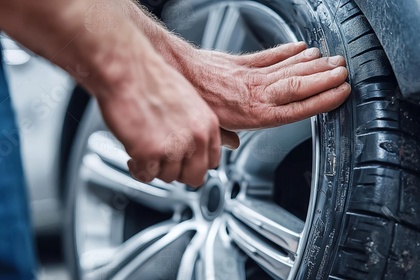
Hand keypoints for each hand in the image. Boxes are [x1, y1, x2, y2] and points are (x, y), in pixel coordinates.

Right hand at [94, 31, 222, 186]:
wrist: (127, 69)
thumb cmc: (149, 78)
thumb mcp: (187, 100)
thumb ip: (194, 125)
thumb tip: (195, 143)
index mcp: (206, 124)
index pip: (212, 162)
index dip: (195, 164)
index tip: (184, 162)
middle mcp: (194, 137)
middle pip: (194, 177)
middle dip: (176, 172)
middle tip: (163, 162)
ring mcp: (173, 147)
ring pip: (168, 177)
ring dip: (154, 168)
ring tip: (144, 152)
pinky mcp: (149, 153)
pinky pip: (146, 176)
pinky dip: (138, 169)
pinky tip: (133, 155)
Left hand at [182, 42, 350, 129]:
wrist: (179, 75)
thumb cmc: (194, 103)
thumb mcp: (211, 128)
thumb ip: (226, 136)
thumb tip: (231, 145)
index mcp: (254, 115)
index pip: (298, 109)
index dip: (323, 101)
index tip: (341, 93)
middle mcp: (258, 94)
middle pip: (299, 86)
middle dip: (325, 78)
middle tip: (345, 72)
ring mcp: (252, 76)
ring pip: (290, 69)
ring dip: (313, 64)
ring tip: (332, 60)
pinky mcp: (243, 61)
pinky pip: (271, 55)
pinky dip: (288, 51)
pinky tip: (302, 47)